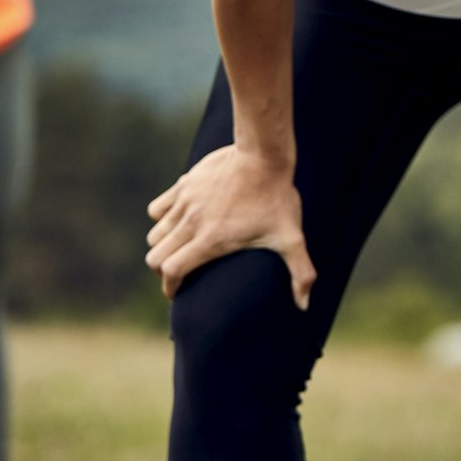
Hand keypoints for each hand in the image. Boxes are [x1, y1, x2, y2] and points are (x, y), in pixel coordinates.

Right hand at [146, 144, 315, 307]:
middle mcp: (192, 223)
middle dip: (162, 270)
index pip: (172, 272)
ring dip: (162, 245)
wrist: (264, 155)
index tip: (176, 293)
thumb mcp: (291, 237)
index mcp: (211, 240)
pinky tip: (179, 220)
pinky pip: (157, 208)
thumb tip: (305, 306)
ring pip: (155, 234)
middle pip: (156, 256)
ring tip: (177, 249)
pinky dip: (162, 218)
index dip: (171, 287)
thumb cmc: (277, 197)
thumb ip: (301, 273)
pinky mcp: (183, 185)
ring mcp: (185, 202)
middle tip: (176, 272)